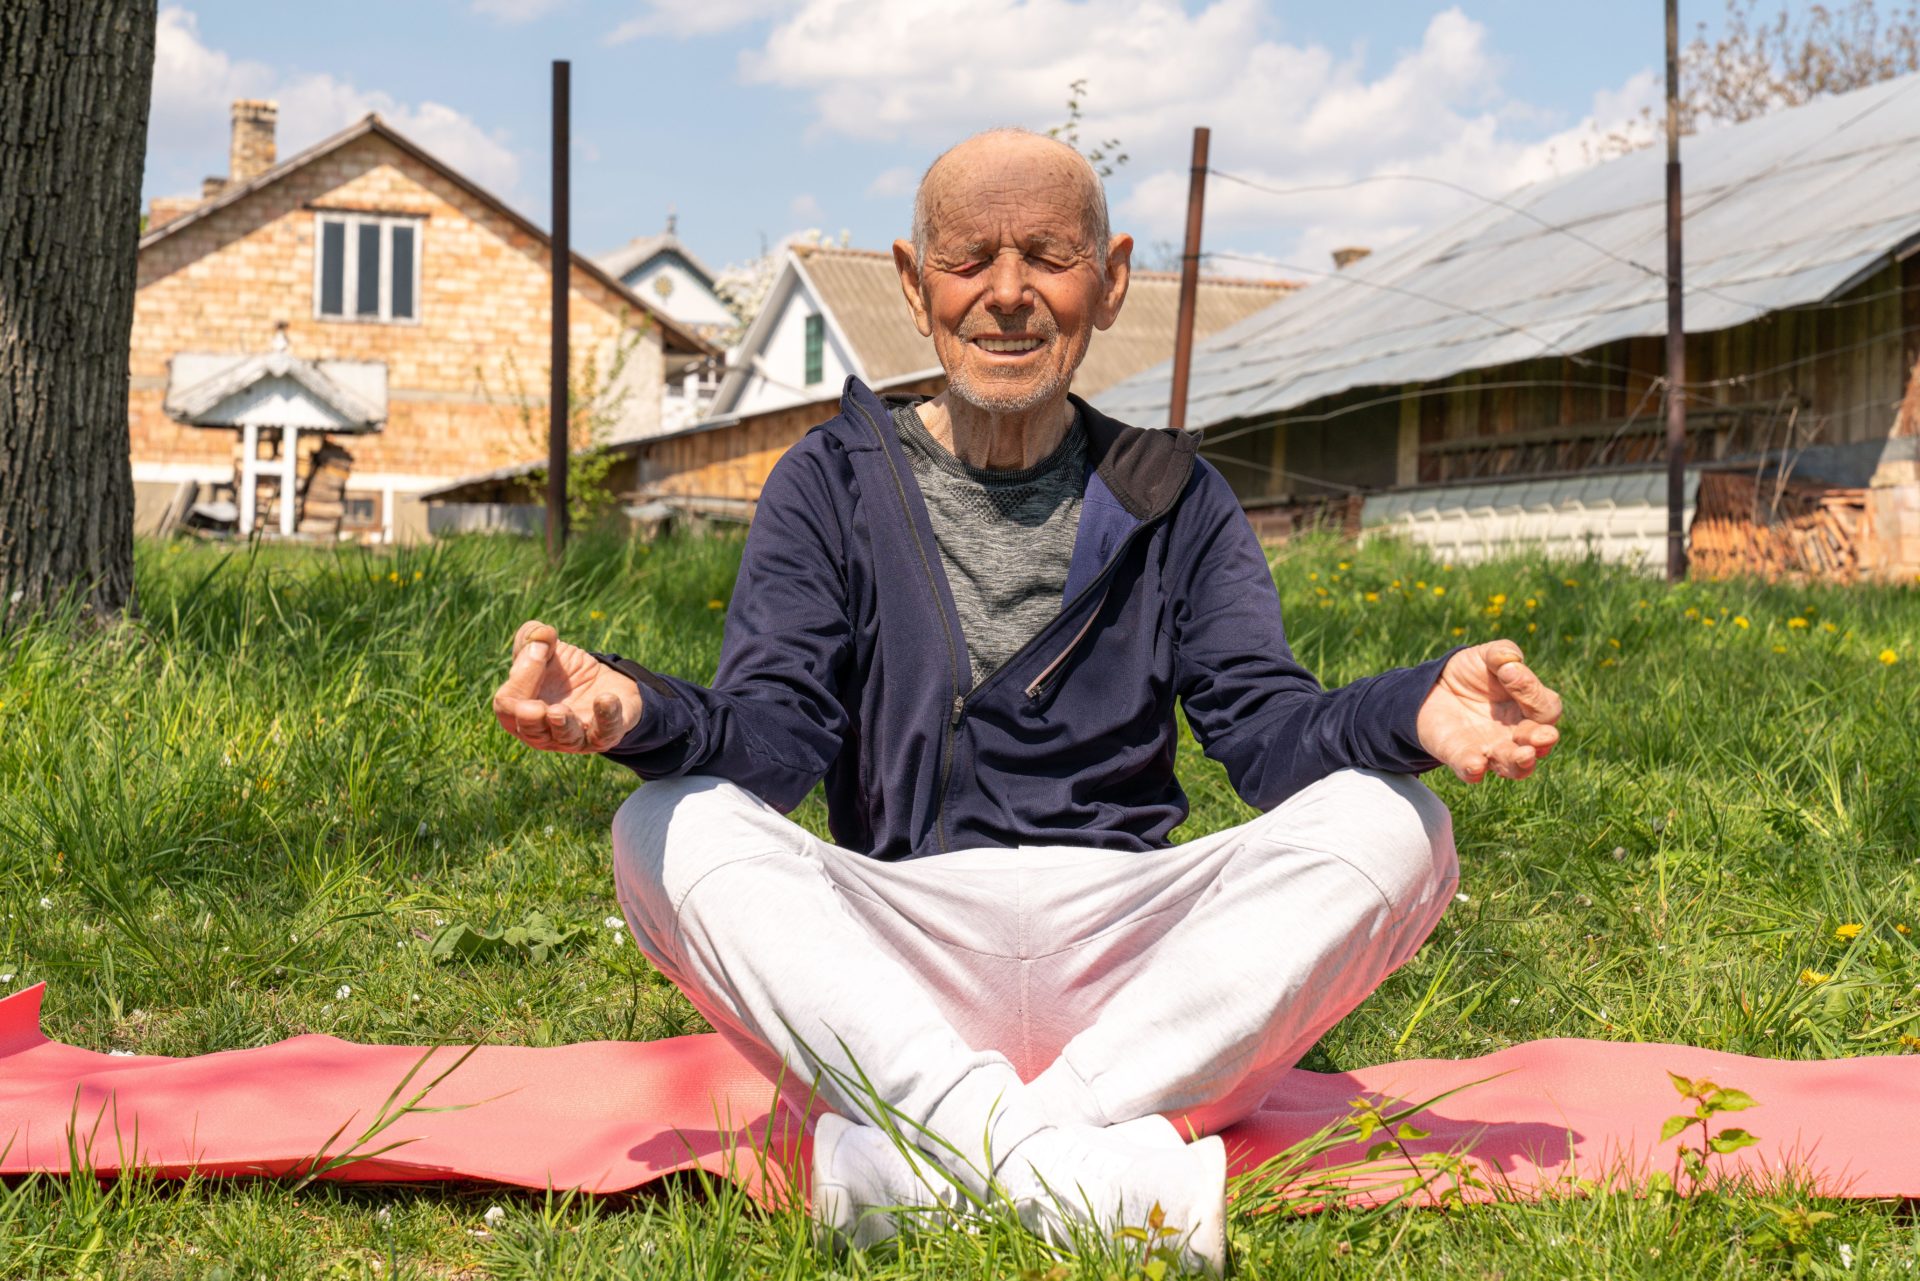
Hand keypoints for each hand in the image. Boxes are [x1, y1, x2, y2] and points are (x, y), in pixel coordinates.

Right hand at [492, 619, 643, 752]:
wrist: (603, 681)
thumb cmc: (562, 671)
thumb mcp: (544, 648)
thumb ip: (532, 637)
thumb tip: (540, 636)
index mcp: (519, 713)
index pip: (507, 706)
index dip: (520, 680)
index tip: (539, 650)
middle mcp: (544, 733)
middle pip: (532, 733)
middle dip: (532, 721)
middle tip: (538, 708)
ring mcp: (575, 738)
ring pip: (567, 739)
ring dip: (564, 726)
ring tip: (560, 712)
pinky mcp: (607, 734)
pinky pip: (606, 732)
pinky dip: (607, 716)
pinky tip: (606, 699)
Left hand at [1415, 640, 1562, 783]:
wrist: (1433, 687)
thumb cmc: (1471, 672)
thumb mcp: (1487, 655)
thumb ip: (1503, 653)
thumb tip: (1511, 664)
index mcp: (1528, 709)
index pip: (1546, 709)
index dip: (1534, 695)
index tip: (1508, 673)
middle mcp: (1516, 735)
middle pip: (1538, 747)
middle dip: (1541, 742)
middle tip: (1539, 737)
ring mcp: (1491, 750)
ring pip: (1513, 767)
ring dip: (1519, 764)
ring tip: (1523, 755)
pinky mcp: (1461, 758)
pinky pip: (1470, 771)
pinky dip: (1473, 770)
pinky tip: (1475, 765)